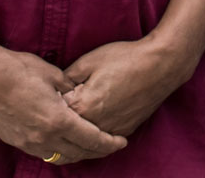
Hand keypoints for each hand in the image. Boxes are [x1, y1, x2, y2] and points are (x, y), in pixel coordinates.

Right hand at [0, 43, 126, 164]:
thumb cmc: (20, 69)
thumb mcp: (54, 74)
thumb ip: (71, 89)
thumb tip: (83, 95)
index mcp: (57, 120)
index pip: (91, 139)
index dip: (108, 143)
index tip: (122, 142)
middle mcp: (43, 137)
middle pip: (78, 153)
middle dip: (97, 150)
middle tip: (110, 144)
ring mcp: (28, 142)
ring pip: (59, 156)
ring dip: (77, 152)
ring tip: (89, 144)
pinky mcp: (15, 141)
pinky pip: (43, 152)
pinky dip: (58, 149)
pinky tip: (63, 141)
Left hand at [62, 38, 191, 136]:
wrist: (160, 66)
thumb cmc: (125, 58)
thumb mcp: (90, 60)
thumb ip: (68, 76)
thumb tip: (55, 88)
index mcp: (82, 106)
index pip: (55, 114)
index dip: (49, 106)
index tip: (45, 99)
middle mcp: (94, 125)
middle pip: (67, 135)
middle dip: (58, 126)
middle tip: (50, 117)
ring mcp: (111, 131)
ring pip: (85, 146)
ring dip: (74, 139)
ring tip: (65, 129)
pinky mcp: (124, 132)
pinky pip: (102, 143)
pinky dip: (93, 140)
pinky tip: (88, 131)